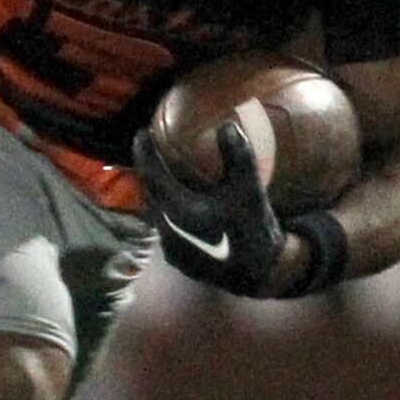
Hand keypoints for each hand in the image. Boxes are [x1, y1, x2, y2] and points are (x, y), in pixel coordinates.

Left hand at [134, 122, 294, 295]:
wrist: (259, 274)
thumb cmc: (253, 230)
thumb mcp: (249, 190)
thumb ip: (238, 156)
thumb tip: (226, 125)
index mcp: (177, 210)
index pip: (151, 173)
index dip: (144, 151)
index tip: (140, 133)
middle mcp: (165, 229)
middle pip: (151, 193)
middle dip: (150, 171)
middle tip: (154, 152)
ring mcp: (168, 246)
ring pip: (157, 212)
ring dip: (160, 193)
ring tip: (167, 177)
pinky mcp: (176, 259)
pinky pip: (166, 228)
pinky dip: (170, 212)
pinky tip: (182, 206)